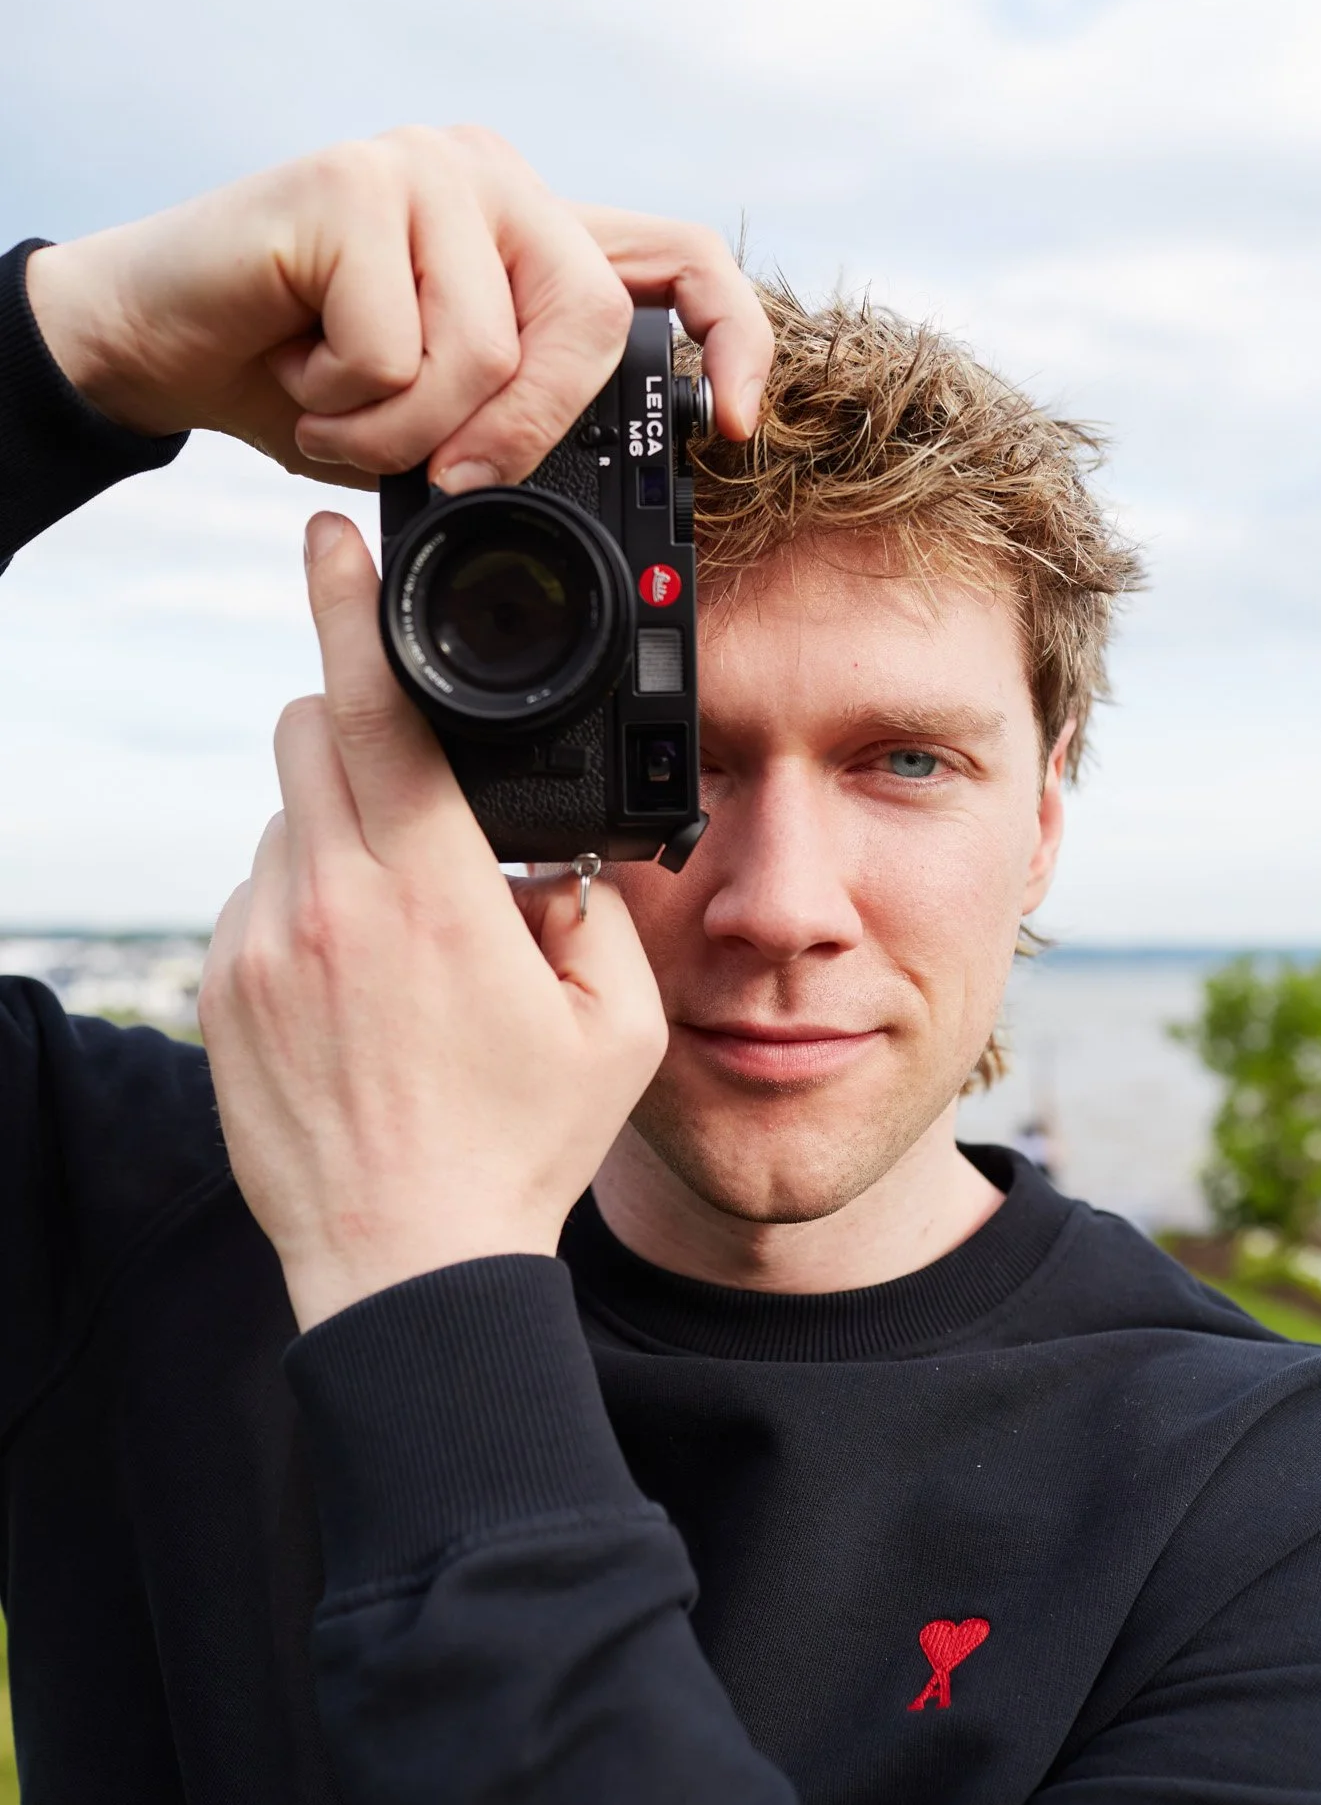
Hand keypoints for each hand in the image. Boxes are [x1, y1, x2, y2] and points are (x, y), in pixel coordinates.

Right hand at [23, 125, 772, 489]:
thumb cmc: (301, 382)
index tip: (734, 427)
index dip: (733, 339)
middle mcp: (491, 179)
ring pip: (484, 352)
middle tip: (441, 473)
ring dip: (401, 434)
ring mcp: (425, 167)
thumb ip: (519, 419)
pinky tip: (299, 374)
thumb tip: (610, 479)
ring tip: (339, 412)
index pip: (683, 259)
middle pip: (592, 321)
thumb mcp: (436, 418)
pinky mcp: (351, 183)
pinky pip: (396, 349)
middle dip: (522, 432)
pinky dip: (345, 409)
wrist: (159, 348)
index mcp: (531, 231)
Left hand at [198, 512, 666, 1331]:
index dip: (348, 606)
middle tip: (420, 797)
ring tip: (399, 936)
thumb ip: (595, 913)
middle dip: (359, 726)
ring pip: (285, 817)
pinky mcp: (220, 992)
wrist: (407, 1264)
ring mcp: (258, 949)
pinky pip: (256, 895)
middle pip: (310, 733)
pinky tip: (351, 987)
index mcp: (432, 896)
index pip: (374, 709)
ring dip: (340, 831)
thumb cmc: (519, 1148)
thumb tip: (554, 860)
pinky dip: (304, 904)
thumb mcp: (616, 1027)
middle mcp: (327, 905)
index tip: (327, 539)